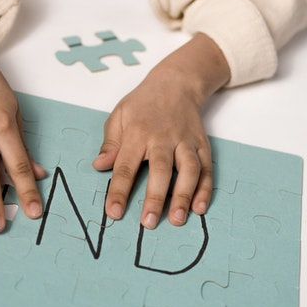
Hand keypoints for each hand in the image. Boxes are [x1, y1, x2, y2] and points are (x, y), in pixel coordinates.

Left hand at [93, 33, 229, 228]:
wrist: (176, 83)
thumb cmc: (143, 103)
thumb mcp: (119, 115)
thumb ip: (110, 143)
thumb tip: (99, 166)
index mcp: (137, 133)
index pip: (125, 166)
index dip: (118, 190)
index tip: (113, 212)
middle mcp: (163, 138)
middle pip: (160, 170)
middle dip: (155, 198)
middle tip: (149, 223)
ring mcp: (185, 142)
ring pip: (188, 170)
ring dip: (184, 196)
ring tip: (178, 220)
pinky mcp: (202, 145)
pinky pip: (206, 168)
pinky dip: (205, 188)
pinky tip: (200, 207)